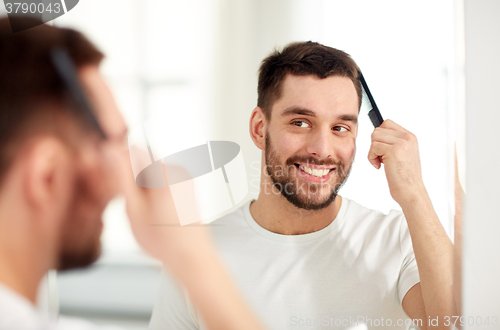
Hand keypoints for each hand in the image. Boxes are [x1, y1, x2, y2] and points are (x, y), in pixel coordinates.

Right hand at [110, 144, 212, 264]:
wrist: (191, 257)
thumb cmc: (165, 240)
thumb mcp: (134, 209)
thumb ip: (122, 177)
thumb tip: (112, 150)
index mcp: (164, 173)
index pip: (135, 151)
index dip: (122, 165)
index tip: (119, 182)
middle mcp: (178, 171)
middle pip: (145, 163)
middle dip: (135, 180)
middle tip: (135, 206)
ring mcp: (186, 179)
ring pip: (153, 174)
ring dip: (145, 189)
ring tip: (148, 214)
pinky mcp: (188, 187)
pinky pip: (164, 183)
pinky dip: (156, 194)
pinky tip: (158, 214)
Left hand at [368, 119, 425, 204]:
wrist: (411, 191)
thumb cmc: (404, 177)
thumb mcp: (403, 154)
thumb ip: (394, 142)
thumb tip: (376, 134)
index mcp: (410, 137)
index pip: (387, 124)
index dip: (380, 137)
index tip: (382, 150)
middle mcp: (407, 137)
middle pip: (378, 129)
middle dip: (375, 144)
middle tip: (381, 158)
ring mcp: (401, 143)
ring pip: (374, 137)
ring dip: (373, 151)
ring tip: (381, 162)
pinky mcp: (393, 150)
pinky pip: (373, 147)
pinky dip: (371, 158)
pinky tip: (379, 166)